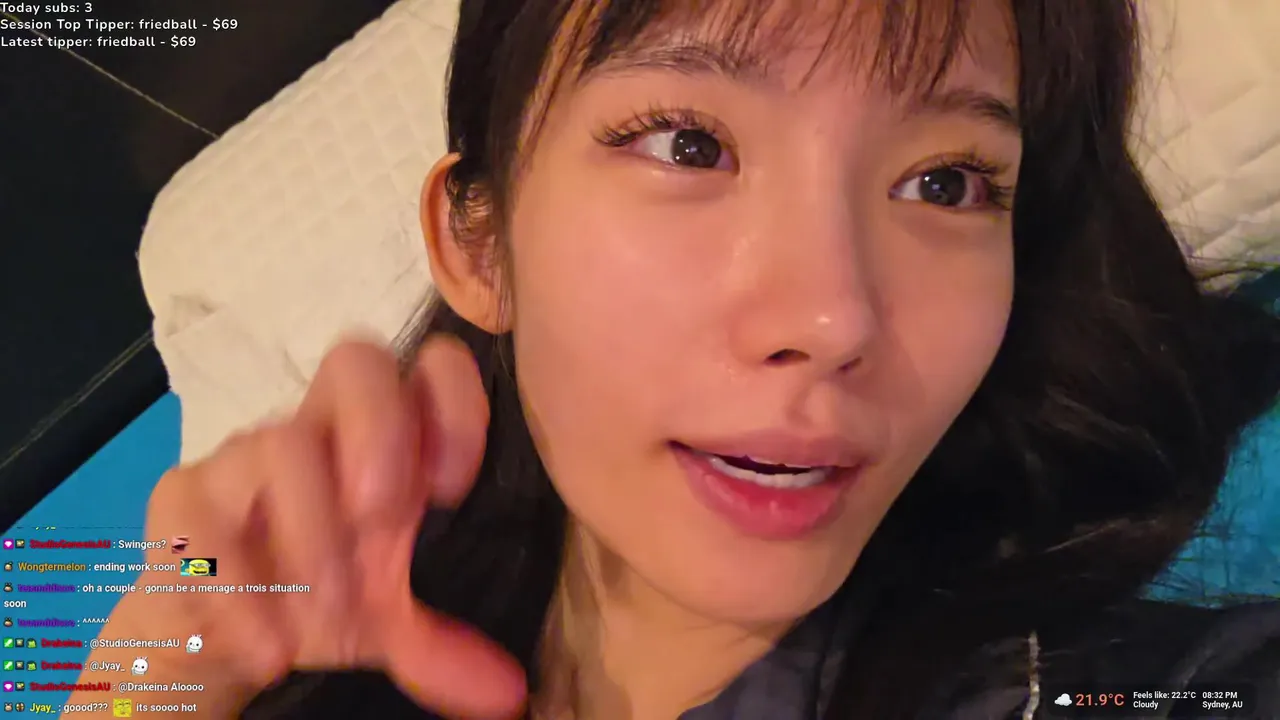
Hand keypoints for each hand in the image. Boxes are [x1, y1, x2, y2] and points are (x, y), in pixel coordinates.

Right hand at [107, 337, 524, 717]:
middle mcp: (321, 430)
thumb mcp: (390, 629)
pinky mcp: (180, 500)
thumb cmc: (320, 599)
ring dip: (311, 534)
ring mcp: (246, 456)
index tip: (455, 488)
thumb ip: (446, 648)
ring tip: (330, 613)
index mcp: (386, 442)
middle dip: (380, 430)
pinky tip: (269, 648)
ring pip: (281, 443)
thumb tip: (507, 692)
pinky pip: (201, 517)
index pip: (430, 369)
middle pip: (355, 362)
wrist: (217, 636)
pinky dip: (239, 590)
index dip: (451, 403)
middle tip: (385, 519)